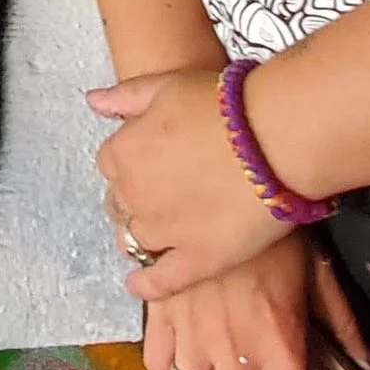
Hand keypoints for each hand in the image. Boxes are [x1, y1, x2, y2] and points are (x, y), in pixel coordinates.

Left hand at [91, 65, 287, 293]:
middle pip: (122, 203)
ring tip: (166, 229)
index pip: (112, 163)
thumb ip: (125, 96)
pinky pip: (162, 281)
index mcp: (123, 152)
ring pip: (137, 240)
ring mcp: (165, 231)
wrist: (275, 136)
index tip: (153, 161)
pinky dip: (148, 285)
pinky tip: (140, 285)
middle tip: (169, 191)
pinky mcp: (198, 259)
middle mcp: (134, 195)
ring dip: (145, 235)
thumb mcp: (167, 84)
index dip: (132, 162)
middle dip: (138, 198)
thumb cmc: (225, 105)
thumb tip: (95, 102)